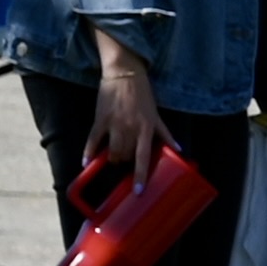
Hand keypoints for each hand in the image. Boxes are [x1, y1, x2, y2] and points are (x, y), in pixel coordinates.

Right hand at [83, 38, 165, 183]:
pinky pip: (93, 140)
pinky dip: (89, 152)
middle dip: (126, 162)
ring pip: (112, 151)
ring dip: (113, 158)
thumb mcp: (156, 114)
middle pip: (126, 156)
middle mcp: (130, 129)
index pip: (144, 157)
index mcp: (146, 129)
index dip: (141, 176)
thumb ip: (165, 134)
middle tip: (126, 159)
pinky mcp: (100, 119)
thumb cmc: (143, 95)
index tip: (138, 191)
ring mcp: (114, 124)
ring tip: (114, 156)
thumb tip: (179, 150)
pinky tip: (86, 163)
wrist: (124, 74)